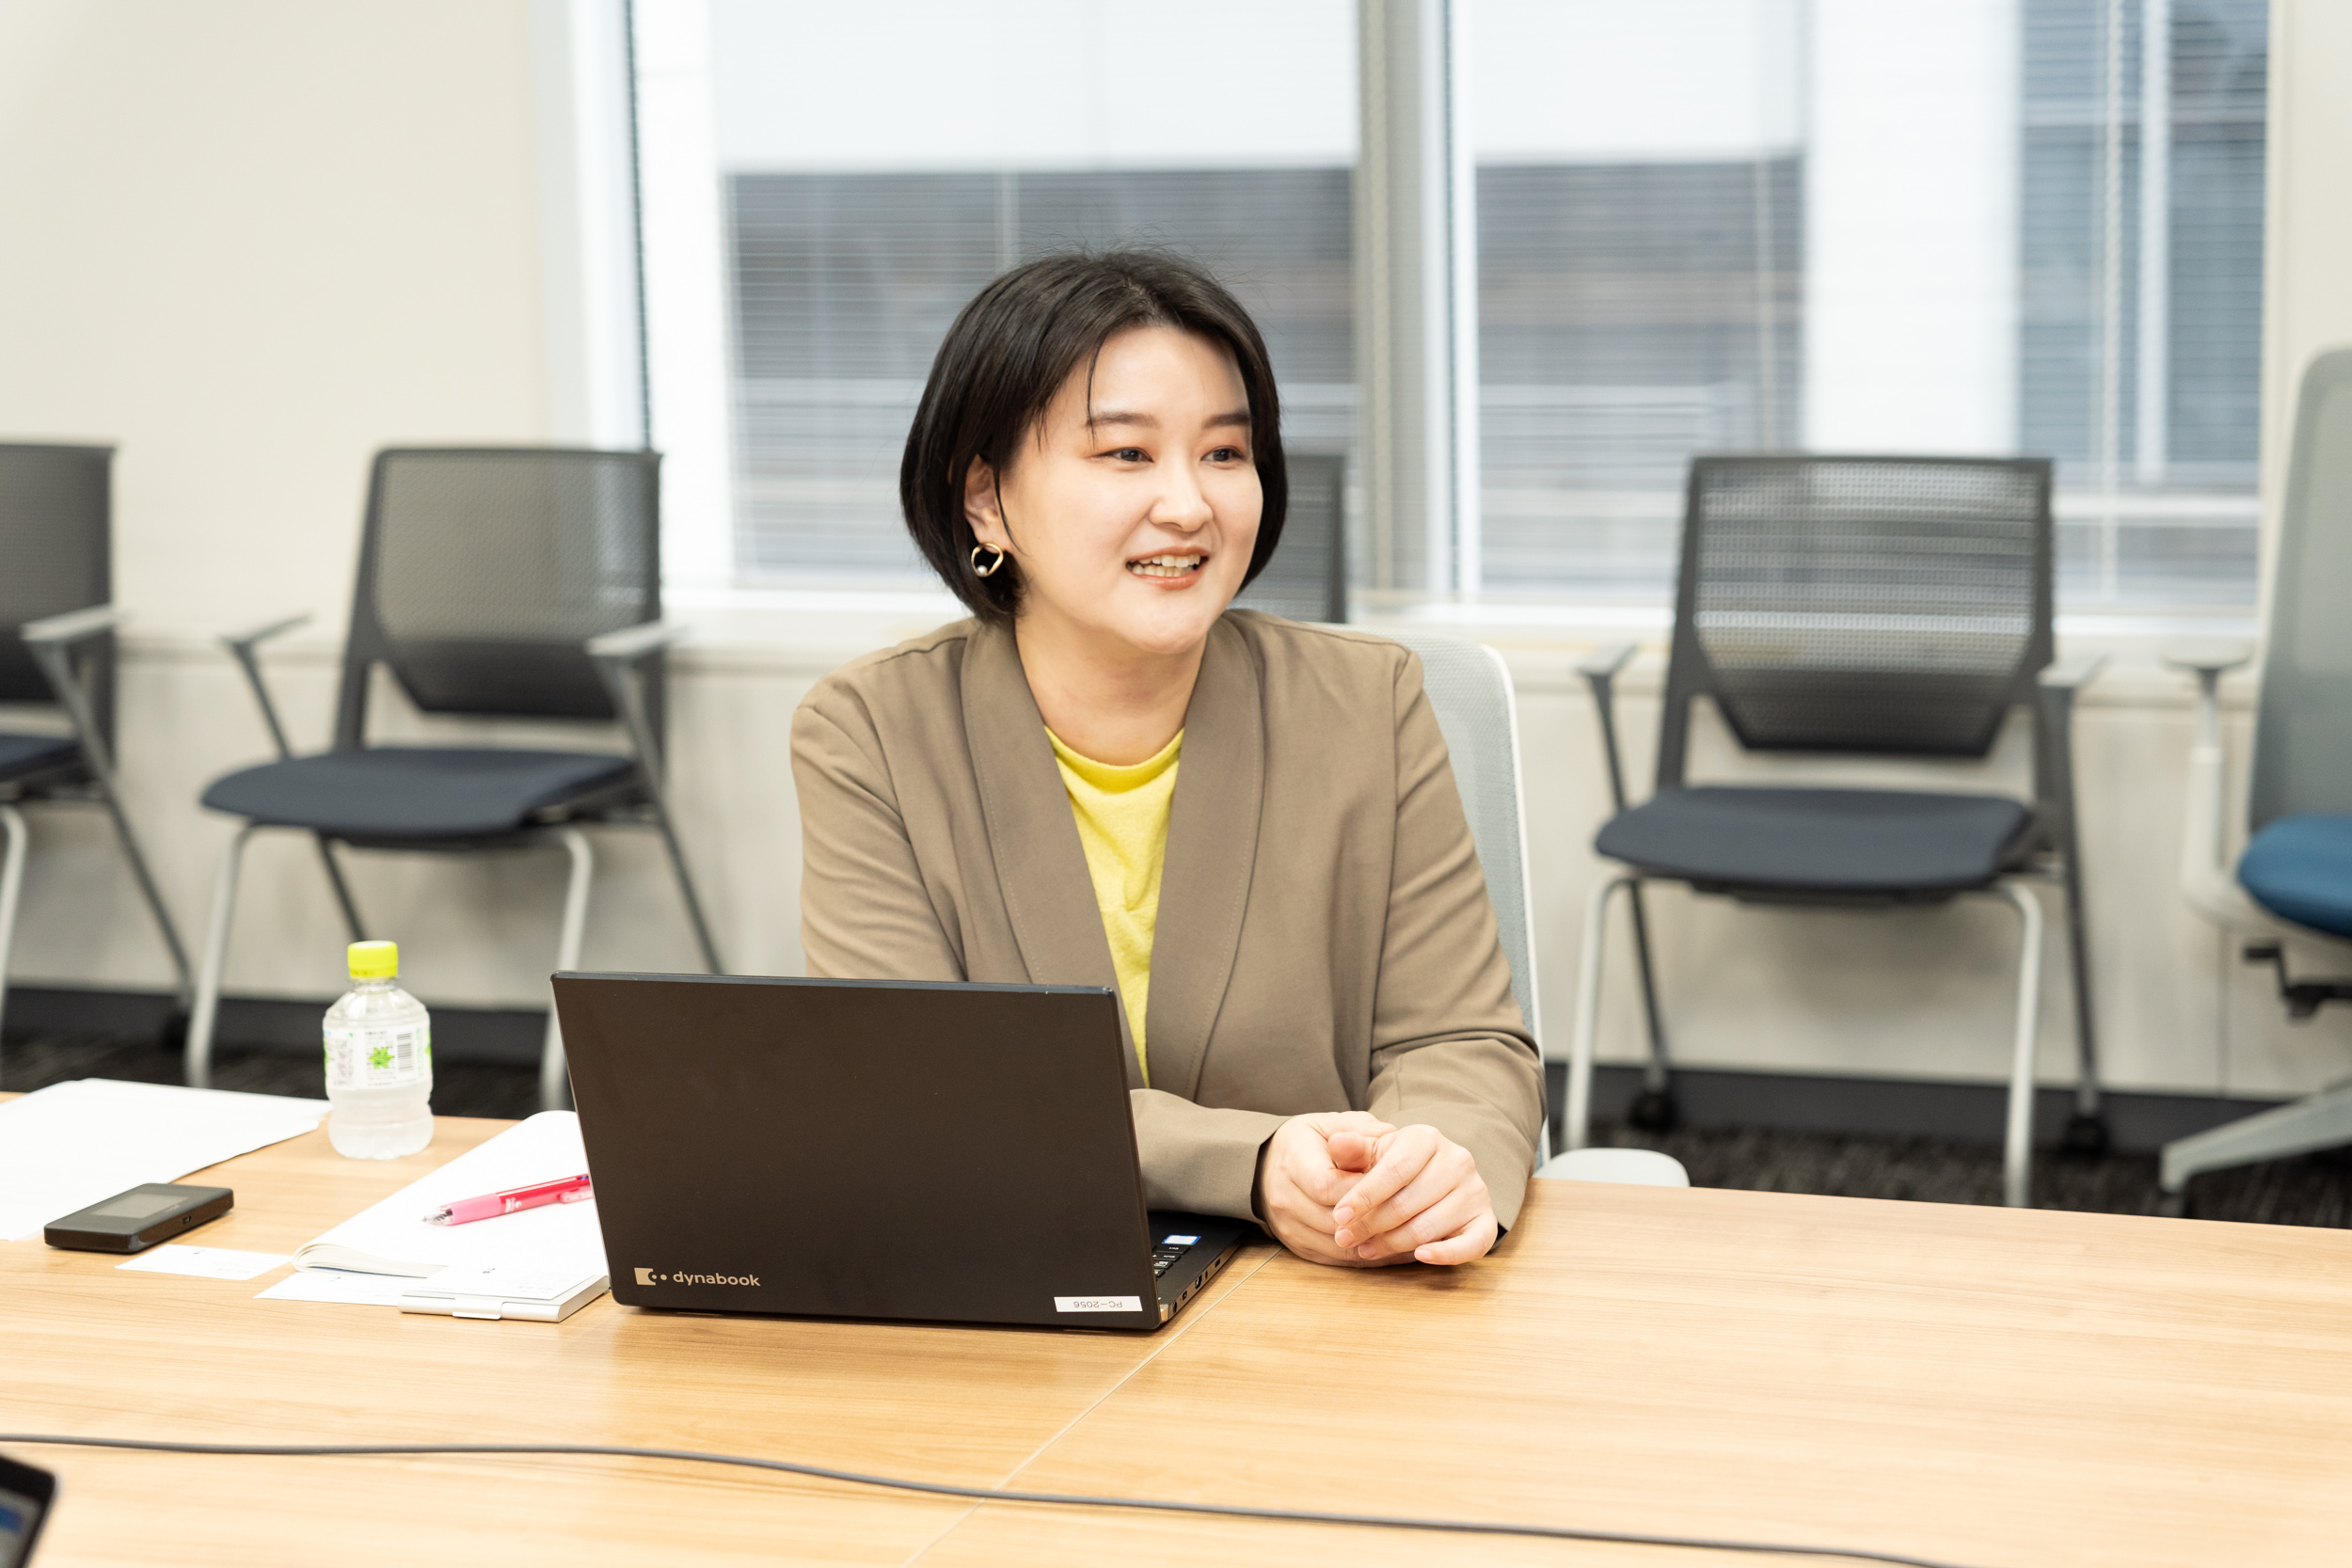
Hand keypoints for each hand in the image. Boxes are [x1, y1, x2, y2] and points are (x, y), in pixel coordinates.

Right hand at [1253, 1112, 1399, 1267]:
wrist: (1265, 1166)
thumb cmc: (1308, 1143)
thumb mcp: (1330, 1125)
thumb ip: (1359, 1130)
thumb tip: (1390, 1134)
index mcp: (1292, 1161)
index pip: (1326, 1185)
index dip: (1362, 1193)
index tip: (1394, 1189)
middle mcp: (1284, 1197)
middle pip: (1332, 1221)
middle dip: (1372, 1220)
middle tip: (1409, 1216)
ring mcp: (1288, 1226)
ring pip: (1336, 1245)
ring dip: (1372, 1243)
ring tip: (1406, 1234)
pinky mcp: (1297, 1247)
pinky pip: (1334, 1258)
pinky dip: (1364, 1255)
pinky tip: (1390, 1246)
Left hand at [1329, 1124, 1495, 1265]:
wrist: (1434, 1176)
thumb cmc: (1395, 1167)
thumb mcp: (1373, 1154)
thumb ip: (1354, 1151)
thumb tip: (1336, 1142)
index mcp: (1426, 1139)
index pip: (1394, 1170)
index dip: (1364, 1196)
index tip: (1339, 1216)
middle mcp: (1457, 1161)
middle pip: (1408, 1203)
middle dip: (1371, 1225)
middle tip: (1344, 1238)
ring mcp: (1475, 1191)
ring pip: (1429, 1227)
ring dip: (1393, 1244)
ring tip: (1366, 1249)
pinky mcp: (1486, 1220)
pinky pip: (1471, 1244)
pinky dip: (1446, 1254)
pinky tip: (1420, 1256)